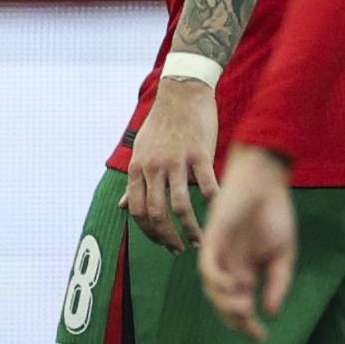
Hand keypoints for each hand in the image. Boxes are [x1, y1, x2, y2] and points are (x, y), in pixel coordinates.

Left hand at [126, 76, 221, 250]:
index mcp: (138, 169)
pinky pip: (207, 186)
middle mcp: (153, 168)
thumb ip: (135, 181)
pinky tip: (221, 215)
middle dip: (167, 238)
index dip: (149, 233)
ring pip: (180, 206)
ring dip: (191, 229)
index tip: (163, 243)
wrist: (183, 93)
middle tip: (179, 250)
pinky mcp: (200, 154)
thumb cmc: (163, 123)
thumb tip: (122, 206)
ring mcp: (176, 162)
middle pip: (157, 214)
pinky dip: (215, 205)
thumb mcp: (141, 151)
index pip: (138, 211)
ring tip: (200, 240)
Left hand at [198, 144, 299, 340]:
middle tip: (250, 329)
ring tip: (243, 310)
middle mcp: (229, 268)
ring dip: (225, 303)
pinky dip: (217, 281)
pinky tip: (233, 287)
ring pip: (213, 290)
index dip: (248, 324)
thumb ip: (278, 282)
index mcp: (246, 272)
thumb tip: (270, 312)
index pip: (241, 306)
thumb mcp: (283, 254)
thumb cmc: (274, 215)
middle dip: (236, 320)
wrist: (264, 183)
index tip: (260, 338)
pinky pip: (208, 268)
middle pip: (224, 303)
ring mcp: (219, 255)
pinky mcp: (213, 241)